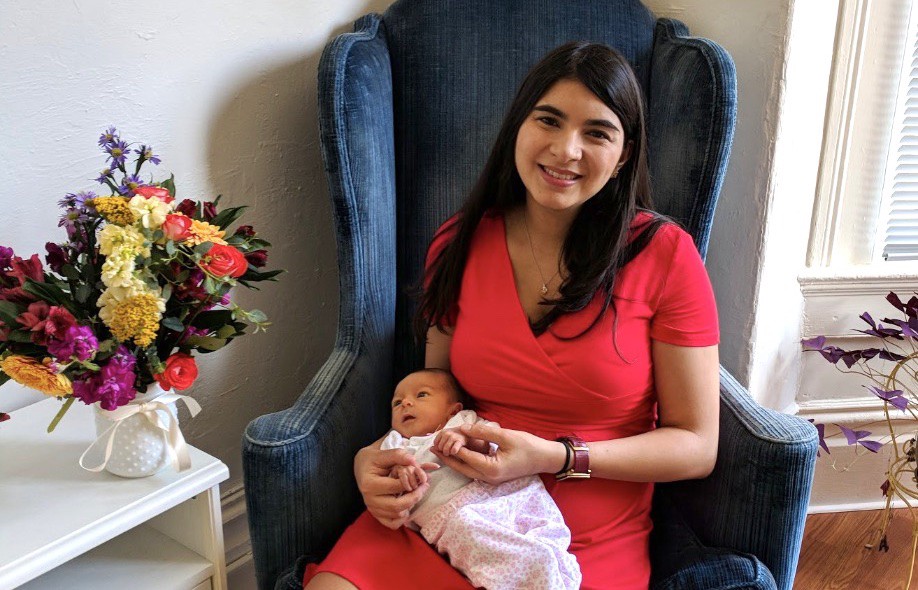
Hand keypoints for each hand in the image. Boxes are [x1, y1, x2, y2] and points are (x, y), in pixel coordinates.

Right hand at [354, 446, 438, 528]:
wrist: (361, 466)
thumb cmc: (372, 459)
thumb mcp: (382, 453)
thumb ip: (398, 456)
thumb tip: (413, 462)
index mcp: (370, 484)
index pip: (397, 487)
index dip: (412, 481)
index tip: (420, 474)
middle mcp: (369, 499)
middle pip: (398, 506)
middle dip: (416, 496)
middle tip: (424, 486)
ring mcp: (372, 508)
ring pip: (397, 515)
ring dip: (411, 505)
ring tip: (415, 492)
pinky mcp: (376, 514)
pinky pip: (393, 524)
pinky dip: (402, 518)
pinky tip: (406, 505)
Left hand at [430, 422, 556, 484]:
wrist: (545, 458)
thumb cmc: (528, 446)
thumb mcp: (505, 435)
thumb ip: (483, 432)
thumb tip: (464, 428)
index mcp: (491, 468)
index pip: (465, 457)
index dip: (451, 447)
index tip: (439, 439)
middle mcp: (489, 477)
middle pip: (462, 468)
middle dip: (447, 458)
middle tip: (432, 448)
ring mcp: (491, 479)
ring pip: (466, 470)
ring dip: (454, 460)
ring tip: (441, 450)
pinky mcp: (494, 476)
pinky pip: (474, 470)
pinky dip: (464, 462)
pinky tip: (458, 453)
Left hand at [433, 428, 468, 455]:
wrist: (468, 433)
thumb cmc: (455, 437)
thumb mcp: (446, 436)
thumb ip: (439, 441)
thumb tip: (431, 448)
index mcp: (443, 432)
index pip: (435, 443)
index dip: (438, 448)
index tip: (441, 449)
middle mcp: (447, 433)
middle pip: (440, 447)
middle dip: (442, 451)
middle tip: (447, 452)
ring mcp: (453, 437)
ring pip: (445, 449)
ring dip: (447, 453)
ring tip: (450, 453)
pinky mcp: (460, 441)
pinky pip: (453, 449)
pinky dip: (453, 452)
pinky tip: (454, 452)